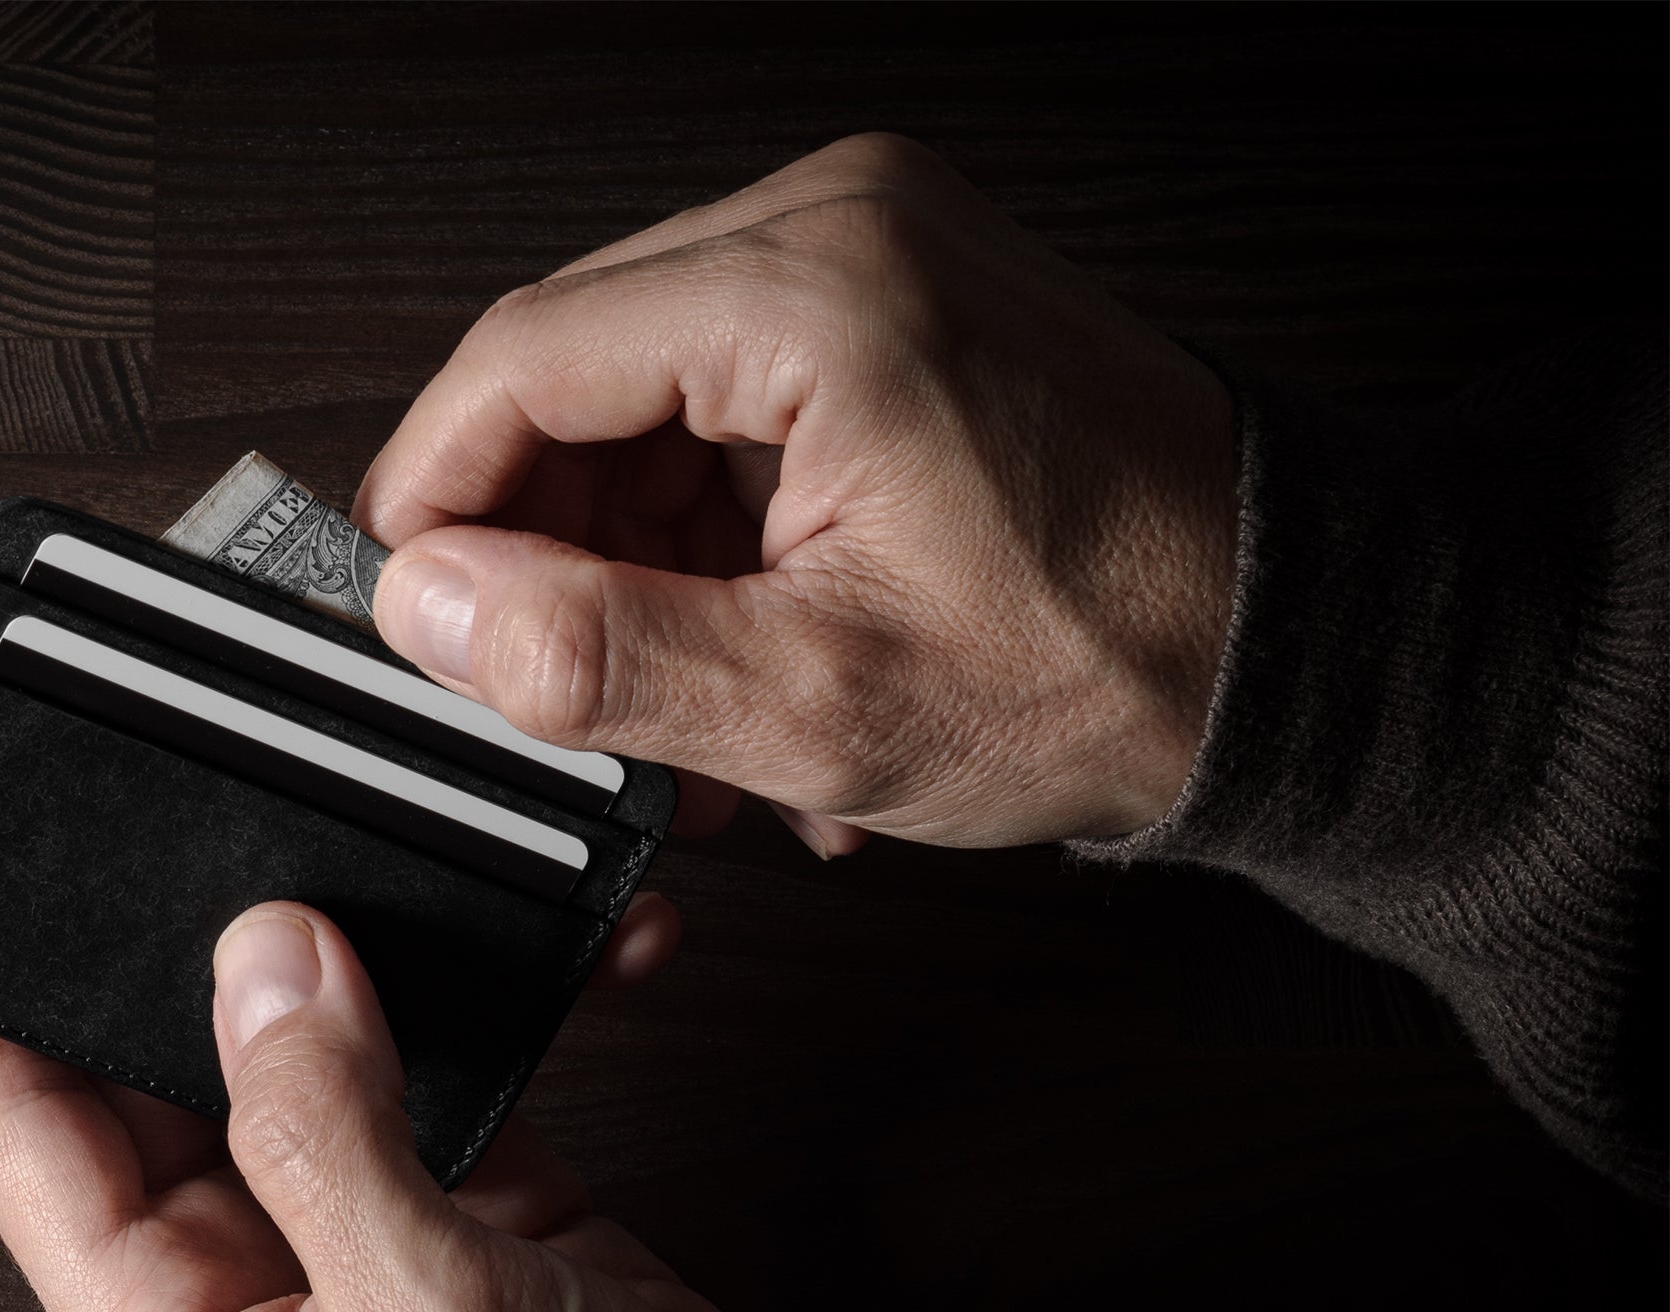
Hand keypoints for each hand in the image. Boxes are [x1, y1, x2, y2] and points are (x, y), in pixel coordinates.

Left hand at [0, 904, 976, 1311]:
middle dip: (176, 957)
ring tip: (380, 849)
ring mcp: (362, 1255)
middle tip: (209, 817)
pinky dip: (482, 1009)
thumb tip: (261, 964)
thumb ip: (331, 1139)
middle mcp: (250, 1297)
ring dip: (346, 967)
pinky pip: (439, 1077)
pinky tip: (534, 943)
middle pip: (154, 1085)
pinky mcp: (473, 1223)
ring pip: (301, 1064)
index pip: (26, 1151)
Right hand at [357, 132, 1238, 852]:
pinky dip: (704, 521)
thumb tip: (430, 607)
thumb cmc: (1111, 658)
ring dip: (628, 549)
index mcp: (820, 292)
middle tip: (555, 682)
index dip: (434, 496)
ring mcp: (873, 244)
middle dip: (544, 542)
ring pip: (640, 388)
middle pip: (574, 365)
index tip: (409, 608)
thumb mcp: (820, 702)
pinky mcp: (894, 290)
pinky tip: (743, 636)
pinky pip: (724, 390)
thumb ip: (596, 653)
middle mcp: (842, 224)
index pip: (523, 360)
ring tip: (680, 697)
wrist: (1285, 643)